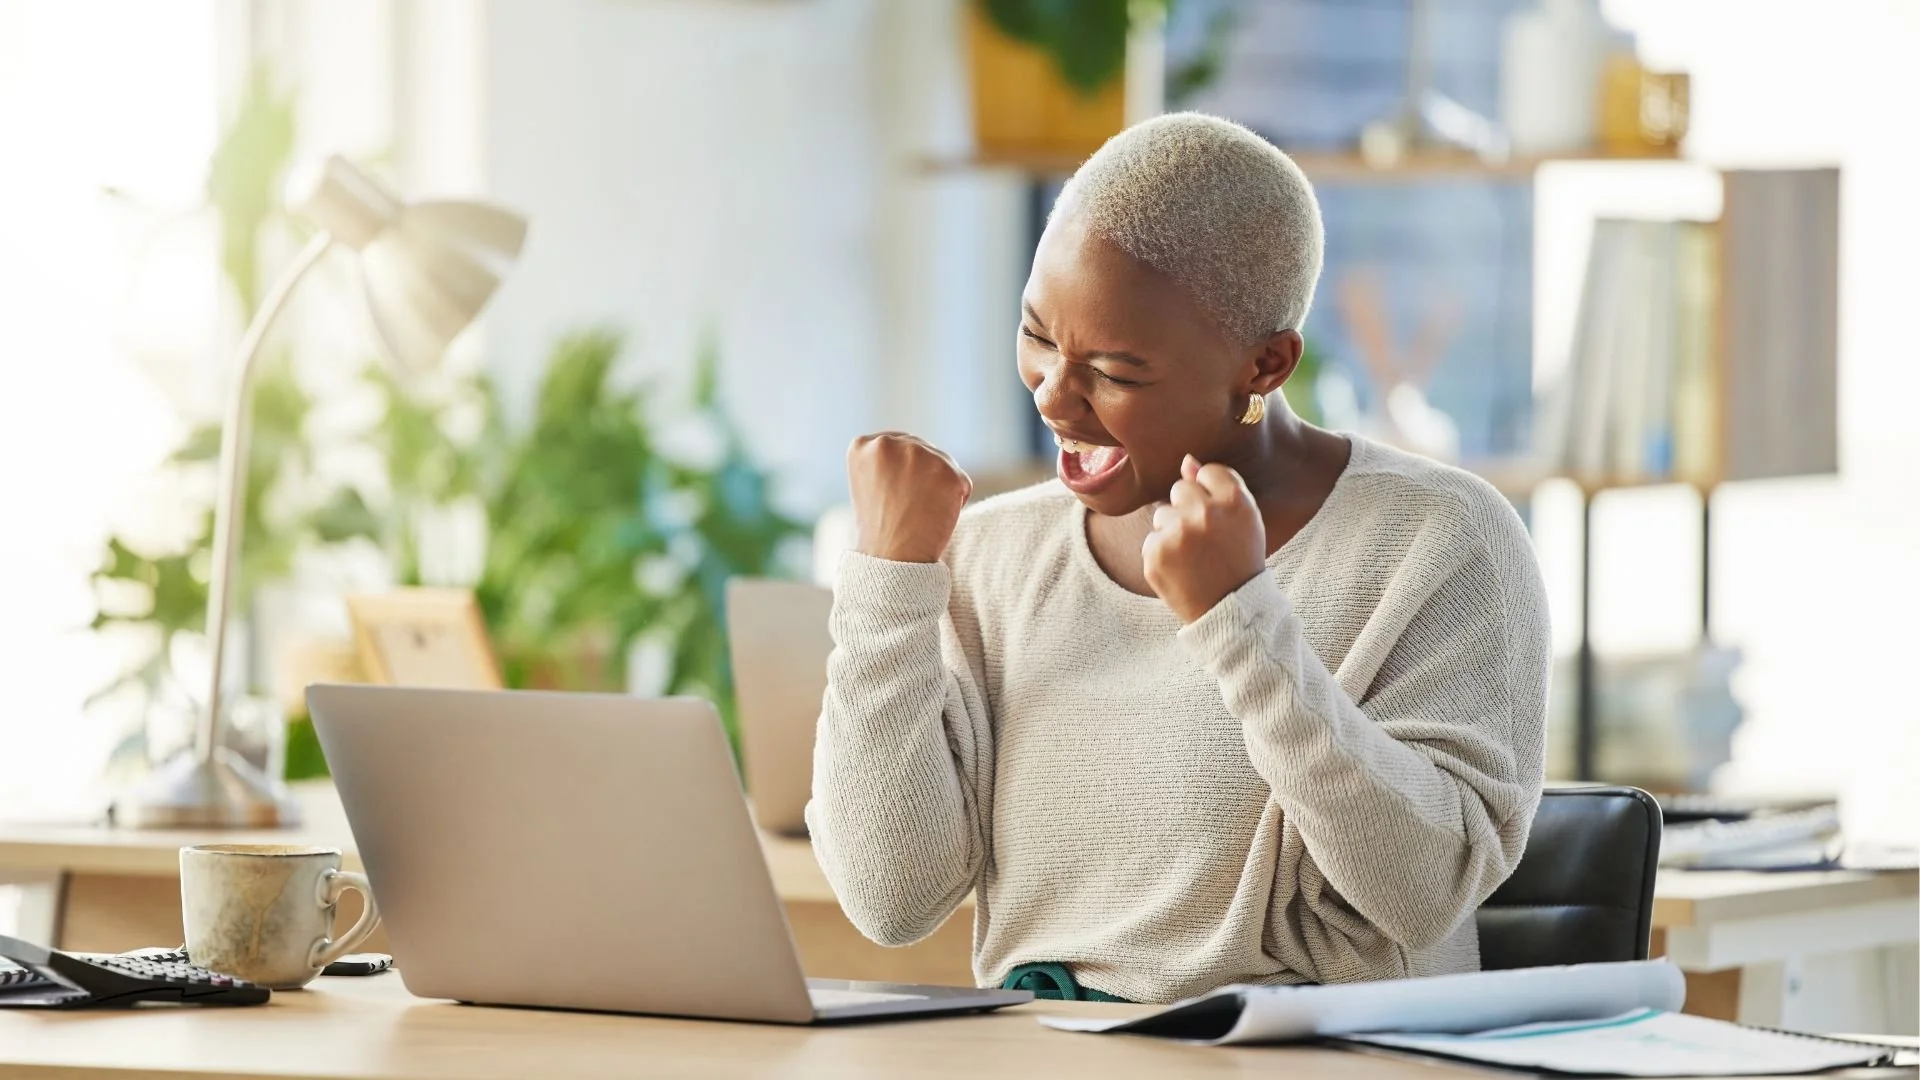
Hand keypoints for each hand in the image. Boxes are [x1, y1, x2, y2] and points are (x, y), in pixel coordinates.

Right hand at [846, 432, 973, 562]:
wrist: (890, 561)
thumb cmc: (879, 530)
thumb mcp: (869, 484)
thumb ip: (888, 460)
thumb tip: (920, 449)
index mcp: (864, 445)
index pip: (899, 445)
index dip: (902, 474)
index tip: (893, 497)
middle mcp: (889, 443)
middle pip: (923, 450)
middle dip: (923, 477)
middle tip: (908, 508)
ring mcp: (920, 455)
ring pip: (944, 464)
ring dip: (939, 487)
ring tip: (920, 513)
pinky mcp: (948, 472)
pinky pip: (962, 483)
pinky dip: (956, 501)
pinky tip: (935, 517)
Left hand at [1143, 455, 1266, 623]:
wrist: (1230, 608)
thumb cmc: (1239, 559)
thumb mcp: (1244, 519)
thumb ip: (1220, 485)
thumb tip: (1186, 460)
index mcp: (1235, 500)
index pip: (1207, 471)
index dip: (1211, 494)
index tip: (1218, 517)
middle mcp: (1205, 512)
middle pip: (1180, 488)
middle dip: (1187, 508)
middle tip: (1204, 538)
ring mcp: (1178, 533)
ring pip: (1162, 513)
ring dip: (1172, 531)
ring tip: (1193, 556)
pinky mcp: (1156, 554)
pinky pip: (1151, 539)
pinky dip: (1161, 554)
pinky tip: (1181, 569)